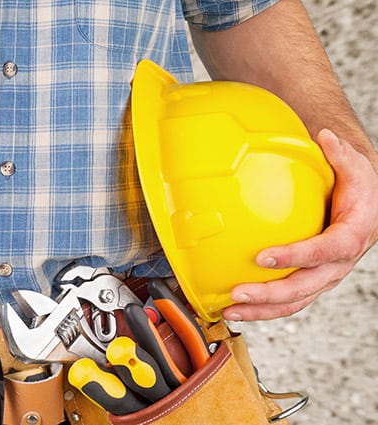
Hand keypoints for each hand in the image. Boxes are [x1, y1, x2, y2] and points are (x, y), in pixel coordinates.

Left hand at [224, 129, 377, 320]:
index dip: (294, 256)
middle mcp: (338, 264)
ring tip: (230, 310)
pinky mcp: (311, 282)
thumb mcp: (356, 167)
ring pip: (295, 301)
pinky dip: (263, 308)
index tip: (263, 257)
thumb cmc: (357, 188)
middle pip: (305, 286)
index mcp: (350, 237)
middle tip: (238, 293)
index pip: (322, 252)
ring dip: (262, 310)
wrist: (367, 206)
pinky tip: (236, 307)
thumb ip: (341, 155)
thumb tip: (326, 137)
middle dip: (270, 294)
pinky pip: (288, 300)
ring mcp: (324, 276)